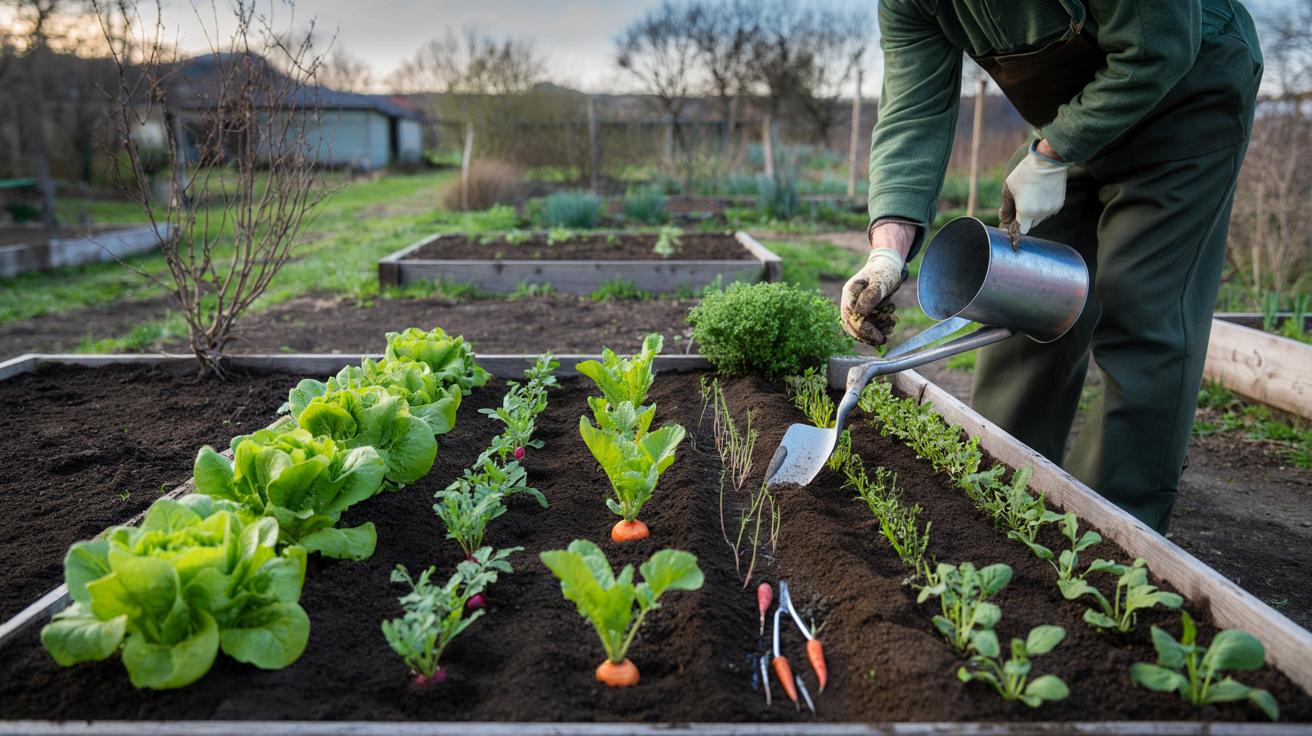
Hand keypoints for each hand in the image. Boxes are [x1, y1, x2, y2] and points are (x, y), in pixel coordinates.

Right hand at [841, 231, 906, 345]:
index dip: (863, 329)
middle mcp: (850, 301)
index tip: (878, 336)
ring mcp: (856, 307)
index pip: (851, 316)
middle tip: (883, 339)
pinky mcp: (863, 311)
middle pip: (852, 325)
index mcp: (850, 292)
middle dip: (868, 334)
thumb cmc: (885, 271)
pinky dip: (878, 329)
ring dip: (875, 331)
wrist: (889, 265)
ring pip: (859, 327)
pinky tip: (889, 325)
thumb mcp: (880, 281)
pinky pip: (866, 325)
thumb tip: (859, 313)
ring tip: (892, 324)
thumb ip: (870, 297)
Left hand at [999, 139, 1069, 248]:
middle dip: (1023, 219)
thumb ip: (1005, 206)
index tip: (1012, 222)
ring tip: (1031, 196)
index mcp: (1026, 211)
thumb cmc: (1025, 173)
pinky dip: (1043, 208)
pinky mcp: (1059, 204)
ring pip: (1040, 219)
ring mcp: (1051, 209)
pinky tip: (1040, 194)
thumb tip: (1003, 219)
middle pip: (1030, 225)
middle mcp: (1040, 213)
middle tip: (1020, 204)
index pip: (1020, 231)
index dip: (1015, 228)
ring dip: (1034, 213)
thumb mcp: (1009, 188)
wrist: (1049, 160)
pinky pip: (1049, 212)